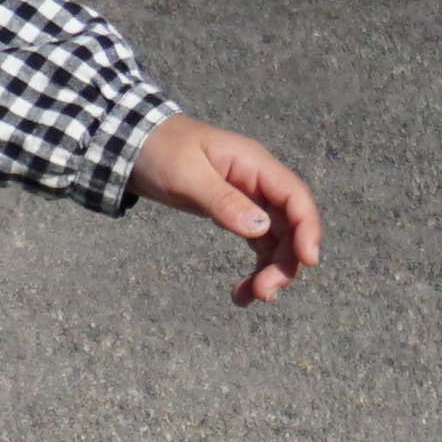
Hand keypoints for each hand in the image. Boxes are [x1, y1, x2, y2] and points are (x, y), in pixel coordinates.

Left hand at [131, 114, 322, 304]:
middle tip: (265, 292)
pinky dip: (254, 267)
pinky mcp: (235, 213)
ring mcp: (250, 199)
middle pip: (290, 225)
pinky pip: (256, 243)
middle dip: (284, 261)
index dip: (308, 228)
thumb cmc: (160, 150)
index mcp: (254, 164)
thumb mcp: (187, 175)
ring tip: (249, 298)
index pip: (295, 197)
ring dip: (270, 270)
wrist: (133, 144)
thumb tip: (259, 229)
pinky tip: (241, 292)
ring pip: (275, 240)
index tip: (308, 261)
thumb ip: (222, 201)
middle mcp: (259, 182)